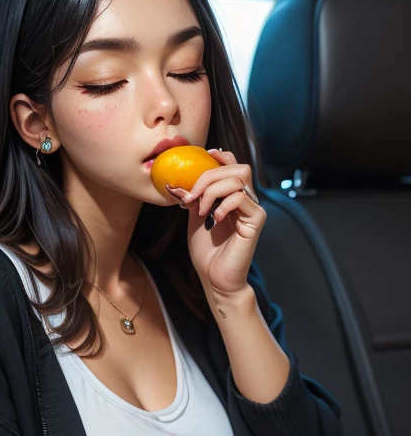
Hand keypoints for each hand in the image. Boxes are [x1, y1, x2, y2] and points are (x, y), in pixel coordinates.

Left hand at [166, 149, 265, 297]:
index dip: (222, 156)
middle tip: (192, 195)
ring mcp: (253, 210)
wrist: (215, 279)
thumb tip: (179, 182)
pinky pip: (241, 198)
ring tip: (201, 210)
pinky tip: (215, 218)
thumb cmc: (207, 253)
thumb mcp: (195, 219)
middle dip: (209, 176)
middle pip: (236, 168)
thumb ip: (194, 199)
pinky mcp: (256, 221)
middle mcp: (246, 200)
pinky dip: (224, 204)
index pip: (233, 166)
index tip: (206, 155)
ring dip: (213, 190)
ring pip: (238, 180)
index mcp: (234, 197)